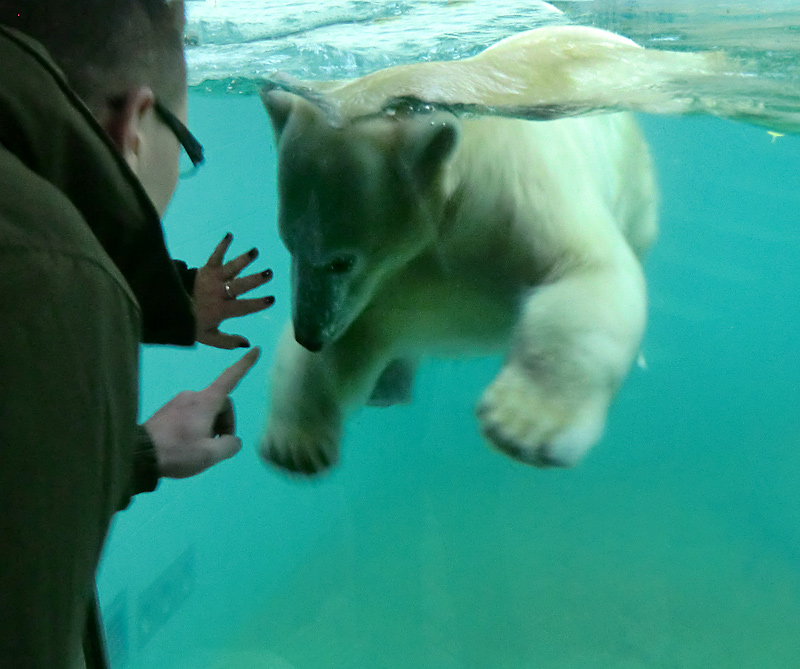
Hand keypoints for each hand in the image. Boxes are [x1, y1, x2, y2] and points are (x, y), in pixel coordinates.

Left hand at [144, 347, 260, 478]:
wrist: (138, 454)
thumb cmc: (177, 451)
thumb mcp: (210, 455)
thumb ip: (230, 445)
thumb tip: (232, 441)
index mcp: (206, 401)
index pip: (231, 378)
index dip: (245, 364)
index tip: (256, 349)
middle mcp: (193, 395)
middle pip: (221, 403)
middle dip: (224, 423)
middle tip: (217, 446)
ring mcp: (178, 401)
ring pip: (206, 410)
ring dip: (211, 427)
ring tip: (200, 448)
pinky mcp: (168, 410)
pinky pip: (192, 414)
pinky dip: (197, 427)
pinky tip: (187, 444)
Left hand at [194, 233, 274, 348]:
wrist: (168, 306)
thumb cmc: (192, 322)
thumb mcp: (208, 337)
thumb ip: (227, 341)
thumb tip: (248, 343)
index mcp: (222, 310)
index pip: (243, 307)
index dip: (257, 303)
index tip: (272, 299)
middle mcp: (219, 293)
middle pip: (239, 286)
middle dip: (255, 279)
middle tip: (269, 273)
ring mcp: (212, 279)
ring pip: (230, 269)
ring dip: (243, 259)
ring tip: (255, 251)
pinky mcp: (205, 269)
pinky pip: (215, 256)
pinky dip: (222, 245)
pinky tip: (230, 234)